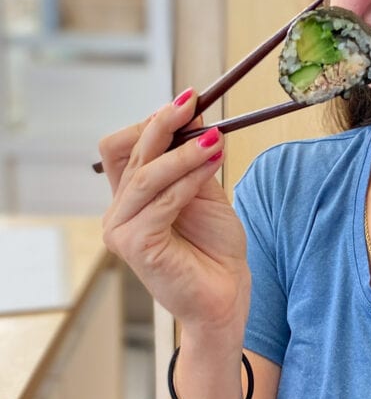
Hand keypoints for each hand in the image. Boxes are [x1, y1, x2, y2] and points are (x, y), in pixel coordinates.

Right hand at [99, 90, 250, 334]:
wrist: (225, 296)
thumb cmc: (215, 249)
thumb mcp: (204, 191)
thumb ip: (193, 157)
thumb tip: (191, 112)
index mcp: (129, 197)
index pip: (121, 147)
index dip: (150, 123)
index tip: (186, 103)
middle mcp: (118, 212)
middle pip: (132, 155)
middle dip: (164, 125)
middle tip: (192, 102)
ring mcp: (121, 230)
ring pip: (147, 176)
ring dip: (184, 153)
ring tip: (216, 140)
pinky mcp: (135, 245)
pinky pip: (161, 203)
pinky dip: (188, 181)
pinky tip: (212, 166)